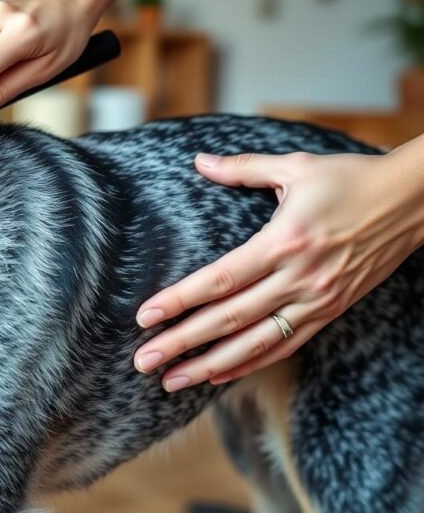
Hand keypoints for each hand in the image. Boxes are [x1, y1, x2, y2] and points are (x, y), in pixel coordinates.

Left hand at [133, 150, 423, 391]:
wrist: (413, 203)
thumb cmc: (351, 180)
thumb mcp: (295, 167)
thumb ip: (242, 168)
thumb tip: (199, 160)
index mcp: (284, 242)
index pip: (220, 280)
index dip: (180, 301)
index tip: (145, 317)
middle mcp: (299, 278)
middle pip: (230, 319)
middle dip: (183, 343)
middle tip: (143, 361)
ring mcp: (316, 300)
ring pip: (255, 342)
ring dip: (210, 365)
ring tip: (171, 380)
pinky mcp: (330, 312)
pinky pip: (285, 346)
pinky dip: (250, 363)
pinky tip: (218, 374)